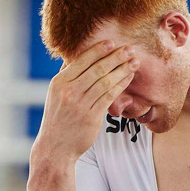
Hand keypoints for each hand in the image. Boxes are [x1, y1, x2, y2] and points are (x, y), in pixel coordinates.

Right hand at [32, 40, 138, 161]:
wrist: (55, 147)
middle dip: (115, 57)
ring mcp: (80, 104)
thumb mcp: (55, 95)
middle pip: (96, 69)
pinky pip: (110, 96)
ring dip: (122, 70)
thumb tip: (72, 57)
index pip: (81, 61)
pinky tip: (128, 78)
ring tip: (134, 62)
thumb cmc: (58, 119)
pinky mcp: (91, 117)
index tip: (111, 42)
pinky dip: (121, 85)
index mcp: (59, 83)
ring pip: (106, 81)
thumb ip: (65, 77)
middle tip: (129, 48)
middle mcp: (69, 92)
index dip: (98, 50)